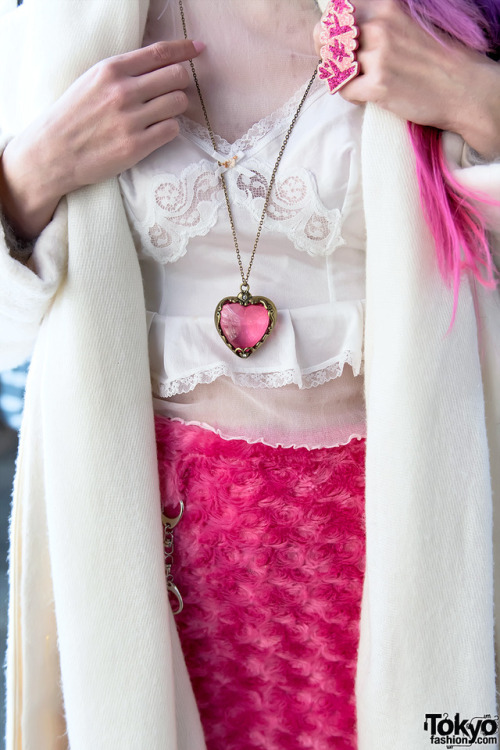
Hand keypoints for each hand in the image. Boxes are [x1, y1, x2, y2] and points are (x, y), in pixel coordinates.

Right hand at [0, 39, 203, 239]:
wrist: (53, 152)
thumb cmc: (74, 115)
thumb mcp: (92, 80)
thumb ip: (124, 71)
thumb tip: (161, 63)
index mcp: (111, 70)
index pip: (160, 53)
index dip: (185, 49)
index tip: (199, 49)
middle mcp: (123, 92)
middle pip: (177, 76)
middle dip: (181, 81)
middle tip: (174, 90)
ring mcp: (131, 120)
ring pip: (178, 103)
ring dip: (176, 107)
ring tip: (162, 113)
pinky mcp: (136, 146)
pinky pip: (172, 130)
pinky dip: (170, 128)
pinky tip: (157, 130)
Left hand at [313, 0, 499, 157]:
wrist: (464, 88)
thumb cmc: (435, 58)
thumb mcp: (406, 23)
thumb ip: (377, 22)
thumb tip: (341, 30)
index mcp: (385, 6)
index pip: (336, 12)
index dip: (330, 31)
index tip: (337, 44)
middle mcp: (380, 26)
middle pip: (327, 39)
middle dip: (330, 55)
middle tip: (347, 67)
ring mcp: (379, 56)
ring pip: (336, 67)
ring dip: (346, 76)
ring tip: (367, 81)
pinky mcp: (379, 85)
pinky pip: (344, 91)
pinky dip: (353, 96)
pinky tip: (372, 94)